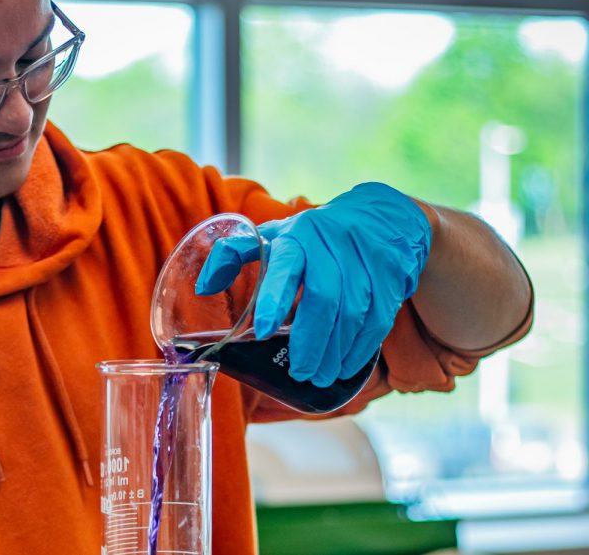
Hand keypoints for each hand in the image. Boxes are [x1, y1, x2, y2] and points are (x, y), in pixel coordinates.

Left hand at [195, 182, 431, 385]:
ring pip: (352, 313)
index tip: (263, 331)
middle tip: (299, 372)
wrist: (378, 216)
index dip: (273, 298)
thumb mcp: (272, 234)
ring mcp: (364, 260)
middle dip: (310, 341)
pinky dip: (361, 348)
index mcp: (294, 237)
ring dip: (336, 351)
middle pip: (322, 299)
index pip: (283, 267)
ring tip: (319, 376)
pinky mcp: (390, 276)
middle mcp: (329, 246)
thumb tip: (201, 287)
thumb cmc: (311, 235)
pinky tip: (346, 366)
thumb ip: (234, 255)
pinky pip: (378, 319)